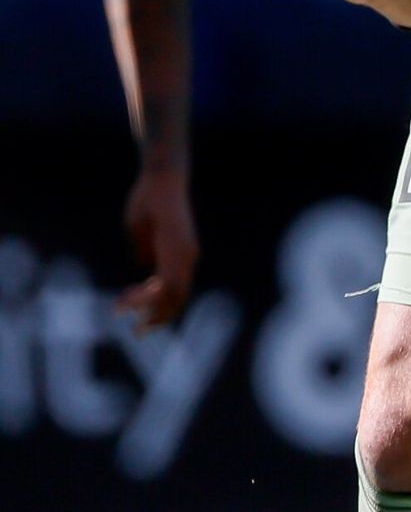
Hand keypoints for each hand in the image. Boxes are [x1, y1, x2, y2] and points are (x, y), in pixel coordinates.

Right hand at [119, 165, 197, 329]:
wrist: (161, 178)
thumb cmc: (150, 201)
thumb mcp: (144, 231)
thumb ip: (147, 251)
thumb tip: (145, 266)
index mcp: (181, 256)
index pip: (174, 292)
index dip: (158, 308)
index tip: (138, 319)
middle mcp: (187, 258)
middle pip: (176, 299)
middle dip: (156, 319)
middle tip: (137, 333)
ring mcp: (184, 254)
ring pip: (170, 295)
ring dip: (146, 309)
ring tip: (123, 314)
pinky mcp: (176, 250)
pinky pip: (165, 282)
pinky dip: (147, 296)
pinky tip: (127, 299)